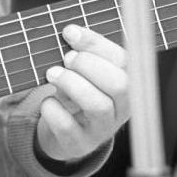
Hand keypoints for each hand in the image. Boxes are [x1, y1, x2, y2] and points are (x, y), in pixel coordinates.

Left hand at [36, 23, 129, 164]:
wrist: (63, 130)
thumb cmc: (77, 90)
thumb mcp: (83, 69)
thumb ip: (82, 50)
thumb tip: (72, 32)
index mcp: (128, 83)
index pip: (125, 60)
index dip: (96, 43)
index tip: (69, 33)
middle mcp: (121, 108)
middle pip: (120, 85)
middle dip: (88, 64)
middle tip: (66, 58)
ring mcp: (102, 129)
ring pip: (98, 106)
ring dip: (71, 84)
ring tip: (52, 74)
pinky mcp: (79, 144)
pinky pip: (68, 127)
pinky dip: (53, 109)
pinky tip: (48, 102)